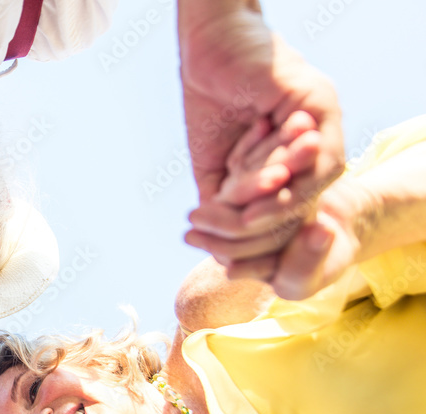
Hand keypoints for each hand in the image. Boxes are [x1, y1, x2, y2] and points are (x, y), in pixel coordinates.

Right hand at [179, 4, 344, 295]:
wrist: (206, 48)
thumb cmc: (209, 98)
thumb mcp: (214, 164)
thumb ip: (224, 201)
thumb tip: (219, 247)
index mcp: (292, 155)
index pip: (283, 206)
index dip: (256, 233)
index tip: (222, 248)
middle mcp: (315, 140)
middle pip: (299, 202)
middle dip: (264, 227)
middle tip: (231, 239)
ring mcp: (323, 122)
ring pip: (311, 186)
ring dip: (277, 208)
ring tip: (244, 223)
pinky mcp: (321, 106)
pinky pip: (319, 162)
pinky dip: (291, 182)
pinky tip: (261, 194)